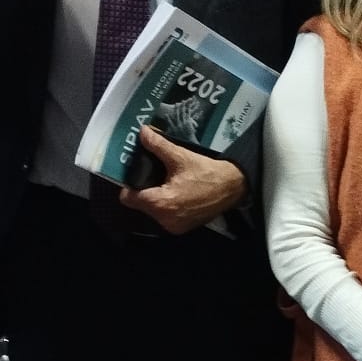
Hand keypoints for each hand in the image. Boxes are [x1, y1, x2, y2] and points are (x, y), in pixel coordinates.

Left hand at [119, 126, 246, 233]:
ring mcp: (174, 226)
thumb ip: (158, 145)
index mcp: (160, 203)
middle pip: (140, 204)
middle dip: (144, 190)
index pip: (128, 198)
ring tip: (166, 182)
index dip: (129, 183)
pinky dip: (168, 206)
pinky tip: (177, 193)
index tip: (136, 172)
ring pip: (153, 211)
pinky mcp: (183, 228)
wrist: (233, 187)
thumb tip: (142, 132)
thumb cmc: (207, 173)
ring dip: (156, 198)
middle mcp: (164, 219)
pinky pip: (165, 216)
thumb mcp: (180, 156)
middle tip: (154, 174)